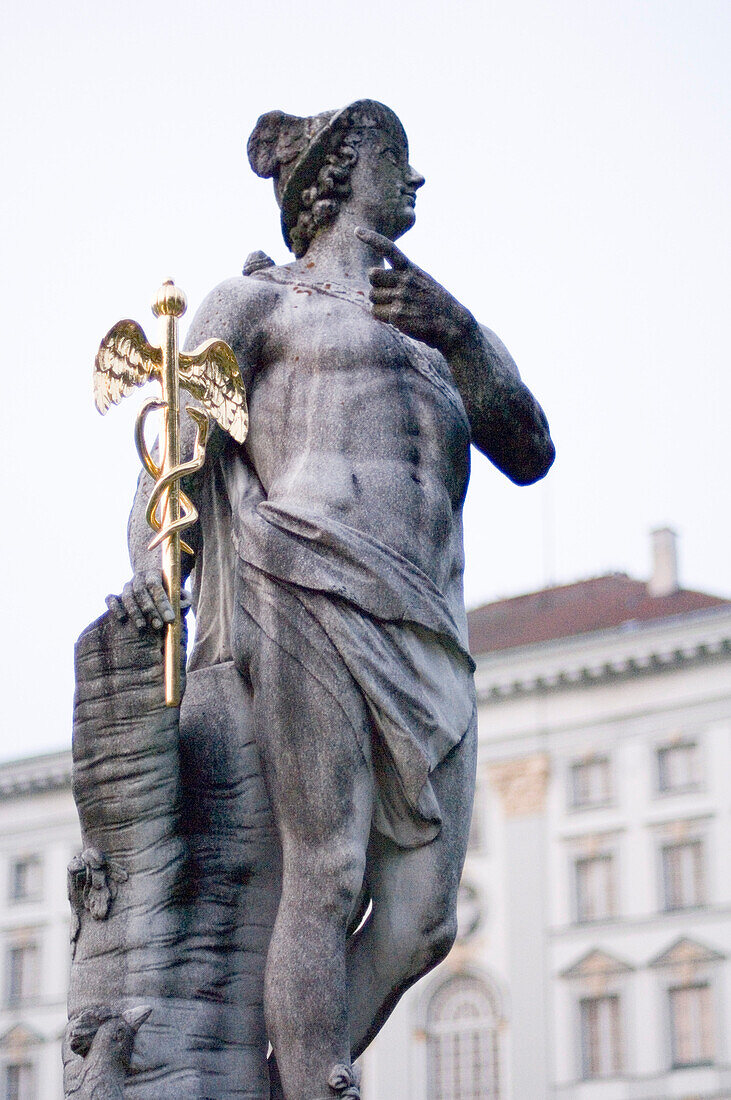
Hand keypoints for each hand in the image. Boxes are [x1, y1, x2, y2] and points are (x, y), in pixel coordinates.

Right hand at [105, 571, 179, 633]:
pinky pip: (110, 598)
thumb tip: (180, 605)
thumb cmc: (171, 597)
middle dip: (150, 610)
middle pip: (141, 591)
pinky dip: (114, 607)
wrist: (154, 595)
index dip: (162, 603)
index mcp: (154, 574)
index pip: (156, 585)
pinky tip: (122, 619)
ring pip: (127, 596)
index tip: (170, 619)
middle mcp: (138, 578)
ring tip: (142, 627)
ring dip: (134, 612)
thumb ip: (184, 600)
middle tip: (158, 626)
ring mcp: (126, 586)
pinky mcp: (115, 595)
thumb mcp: (181, 597)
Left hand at [355, 226, 478, 356]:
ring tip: (400, 309)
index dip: (371, 239)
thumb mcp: (422, 281)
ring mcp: (401, 296)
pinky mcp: (397, 314)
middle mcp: (405, 280)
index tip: (356, 230)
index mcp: (411, 269)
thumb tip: (373, 274)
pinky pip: (376, 313)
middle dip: (377, 285)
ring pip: (372, 296)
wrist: (452, 324)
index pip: (389, 249)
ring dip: (380, 304)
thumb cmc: (433, 304)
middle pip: (372, 276)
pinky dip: (384, 318)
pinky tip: (402, 319)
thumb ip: (400, 275)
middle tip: (391, 295)